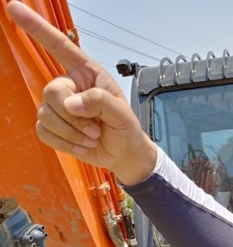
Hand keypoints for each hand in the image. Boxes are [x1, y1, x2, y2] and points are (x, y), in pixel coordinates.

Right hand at [7, 1, 156, 185]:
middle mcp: (70, 86)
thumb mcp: (122, 114)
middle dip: (73, 117)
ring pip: (46, 115)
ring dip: (72, 133)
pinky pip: (43, 132)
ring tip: (92, 137)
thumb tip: (71, 103)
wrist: (123, 154)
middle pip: (51, 91)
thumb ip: (101, 102)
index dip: (37, 28)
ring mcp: (58, 106)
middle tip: (96, 130)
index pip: (60, 47)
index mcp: (87, 74)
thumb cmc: (125, 129)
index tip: (14, 8)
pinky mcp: (52, 126)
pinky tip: (82, 146)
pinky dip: (64, 143)